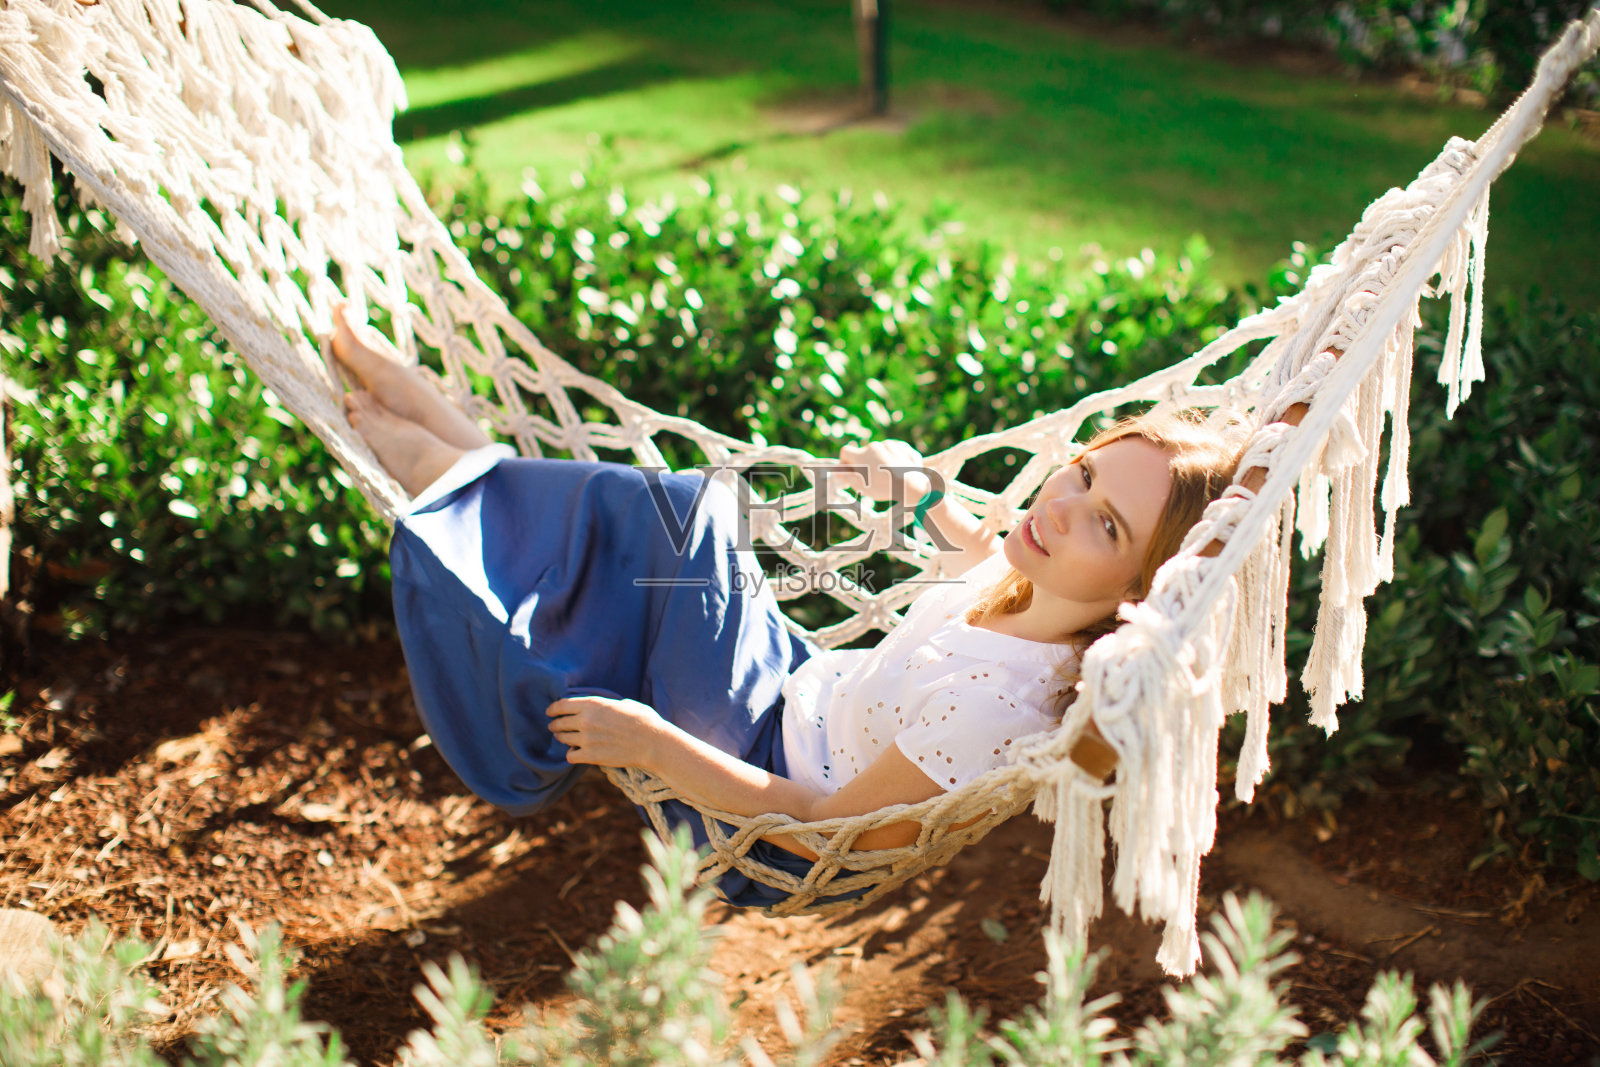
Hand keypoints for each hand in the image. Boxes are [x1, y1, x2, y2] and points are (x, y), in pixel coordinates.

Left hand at [547, 695, 667, 768]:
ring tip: (564, 738)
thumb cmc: (643, 720)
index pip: (562, 705)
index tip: (550, 712)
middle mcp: (586, 720)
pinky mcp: (590, 756)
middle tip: (554, 726)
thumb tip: (601, 707)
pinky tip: (576, 752)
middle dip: (555, 724)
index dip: (553, 709)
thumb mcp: (624, 703)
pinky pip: (570, 755)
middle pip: (559, 722)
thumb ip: (606, 705)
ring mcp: (586, 739)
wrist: (653, 743)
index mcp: (593, 704)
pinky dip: (571, 753)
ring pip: (563, 738)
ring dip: (562, 738)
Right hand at [831, 439, 933, 504]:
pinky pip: (895, 450)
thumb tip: (837, 471)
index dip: (846, 461)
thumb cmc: (884, 488)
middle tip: (874, 478)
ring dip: (882, 460)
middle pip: (865, 452)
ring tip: (890, 476)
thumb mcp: (861, 487)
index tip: (851, 470)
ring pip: (881, 451)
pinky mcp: (904, 446)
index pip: (846, 451)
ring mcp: (890, 444)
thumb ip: (847, 477)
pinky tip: (900, 470)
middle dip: (866, 462)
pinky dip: (896, 458)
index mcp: (861, 455)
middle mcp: (874, 446)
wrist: (911, 484)